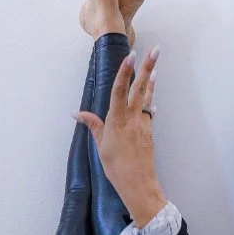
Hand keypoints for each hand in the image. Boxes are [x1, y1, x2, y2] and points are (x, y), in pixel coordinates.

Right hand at [75, 49, 165, 227]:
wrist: (138, 184)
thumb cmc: (116, 168)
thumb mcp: (100, 147)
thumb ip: (93, 126)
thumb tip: (77, 113)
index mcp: (117, 120)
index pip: (120, 90)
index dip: (125, 71)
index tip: (132, 55)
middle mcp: (132, 119)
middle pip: (139, 88)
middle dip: (147, 68)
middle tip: (156, 50)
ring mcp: (143, 124)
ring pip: (147, 98)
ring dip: (151, 82)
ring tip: (156, 67)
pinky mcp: (149, 132)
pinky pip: (149, 112)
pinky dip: (150, 102)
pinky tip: (152, 99)